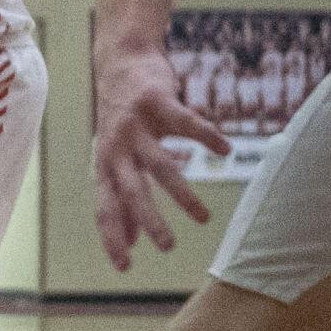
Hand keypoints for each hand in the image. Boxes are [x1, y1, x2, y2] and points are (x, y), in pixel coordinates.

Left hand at [91, 46, 230, 270]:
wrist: (121, 63)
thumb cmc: (122, 121)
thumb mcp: (116, 160)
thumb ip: (122, 198)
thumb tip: (128, 239)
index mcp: (106, 166)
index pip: (105, 208)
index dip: (113, 237)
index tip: (123, 267)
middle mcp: (115, 149)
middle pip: (131, 192)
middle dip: (149, 222)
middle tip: (168, 247)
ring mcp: (134, 126)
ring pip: (161, 166)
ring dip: (183, 195)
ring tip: (203, 219)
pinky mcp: (156, 102)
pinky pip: (186, 124)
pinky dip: (207, 138)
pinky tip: (225, 150)